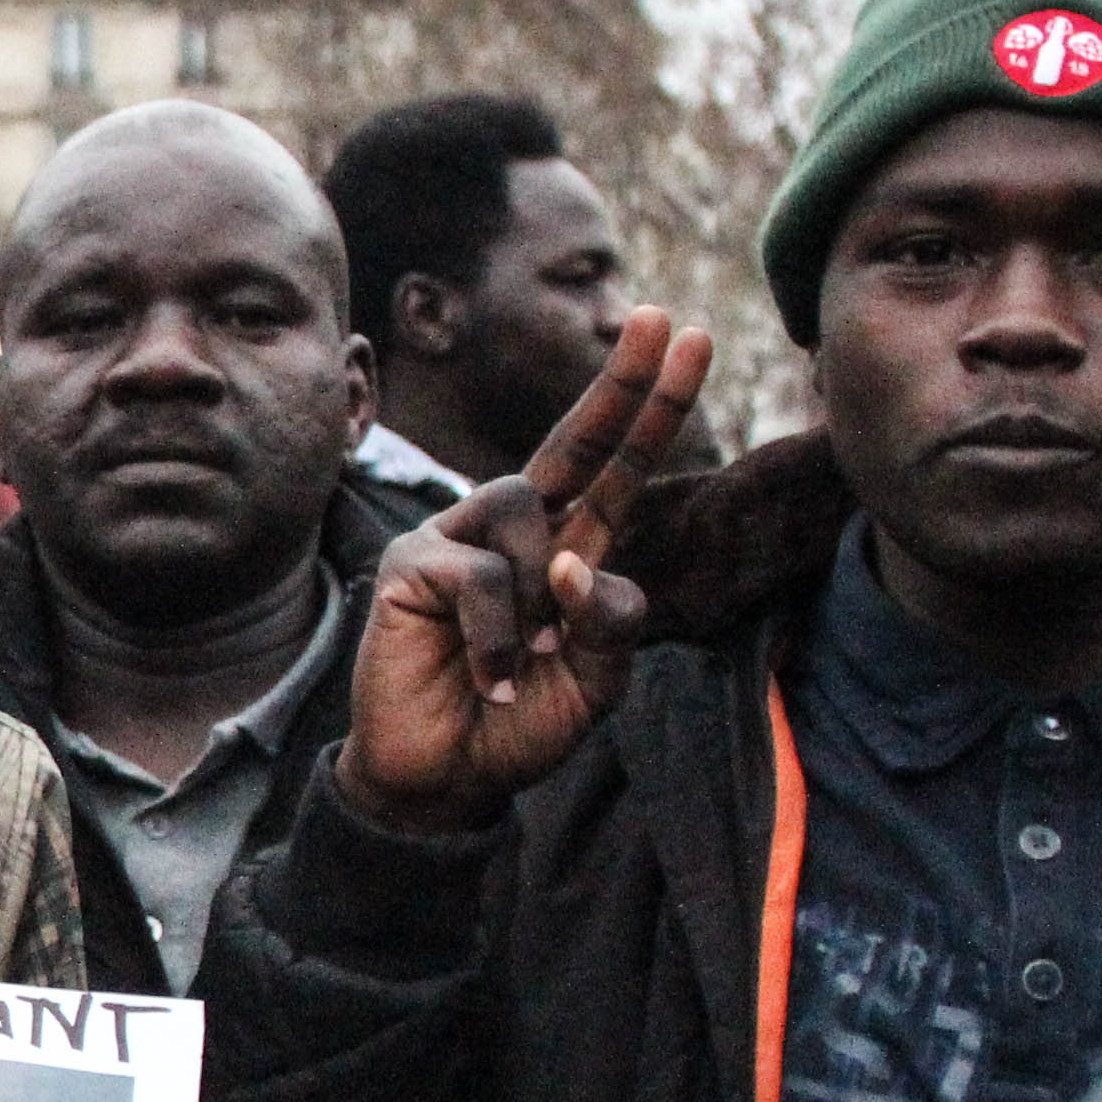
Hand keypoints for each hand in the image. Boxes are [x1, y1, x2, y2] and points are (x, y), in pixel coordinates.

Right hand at [340, 307, 710, 838]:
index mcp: (565, 554)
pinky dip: (499, 639)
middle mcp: (512, 534)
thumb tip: (577, 560)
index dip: (651, 407)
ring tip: (522, 660)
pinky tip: (487, 678)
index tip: (689, 339)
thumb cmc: (515, 730)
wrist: (442, 781)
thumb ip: (608, 623)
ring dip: (539, 598)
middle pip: (571, 444)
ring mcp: (456, 541)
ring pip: (529, 515)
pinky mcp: (412, 564)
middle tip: (665, 319)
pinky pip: (484, 576)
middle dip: (624, 383)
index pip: (615, 469)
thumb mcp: (593, 683)